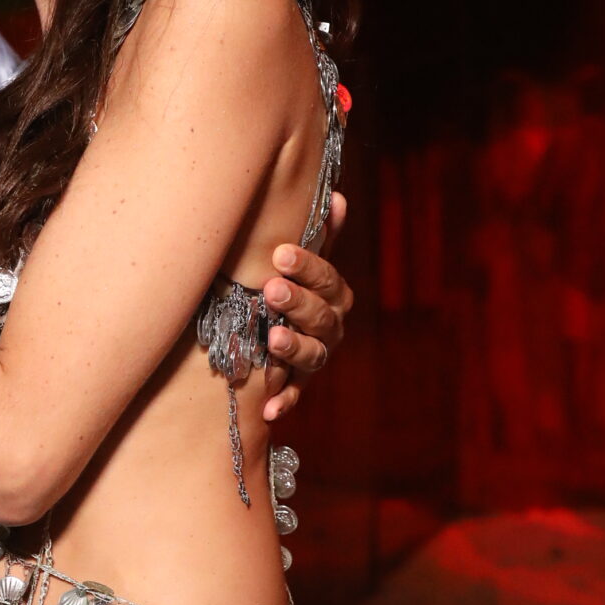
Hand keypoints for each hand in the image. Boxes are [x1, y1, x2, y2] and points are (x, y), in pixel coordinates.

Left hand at [261, 188, 352, 422]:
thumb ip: (320, 235)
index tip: (281, 253)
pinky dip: (283, 401)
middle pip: (321, 316)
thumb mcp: (305, 260)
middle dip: (297, 302)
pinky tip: (268, 410)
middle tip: (271, 289)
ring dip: (293, 348)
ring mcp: (317, 356)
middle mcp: (331, 326)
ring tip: (271, 339)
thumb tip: (336, 194)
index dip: (308, 266)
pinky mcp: (299, 383)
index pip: (327, 278)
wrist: (277, 329)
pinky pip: (294, 394)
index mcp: (334, 294)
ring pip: (313, 355)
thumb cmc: (291, 285)